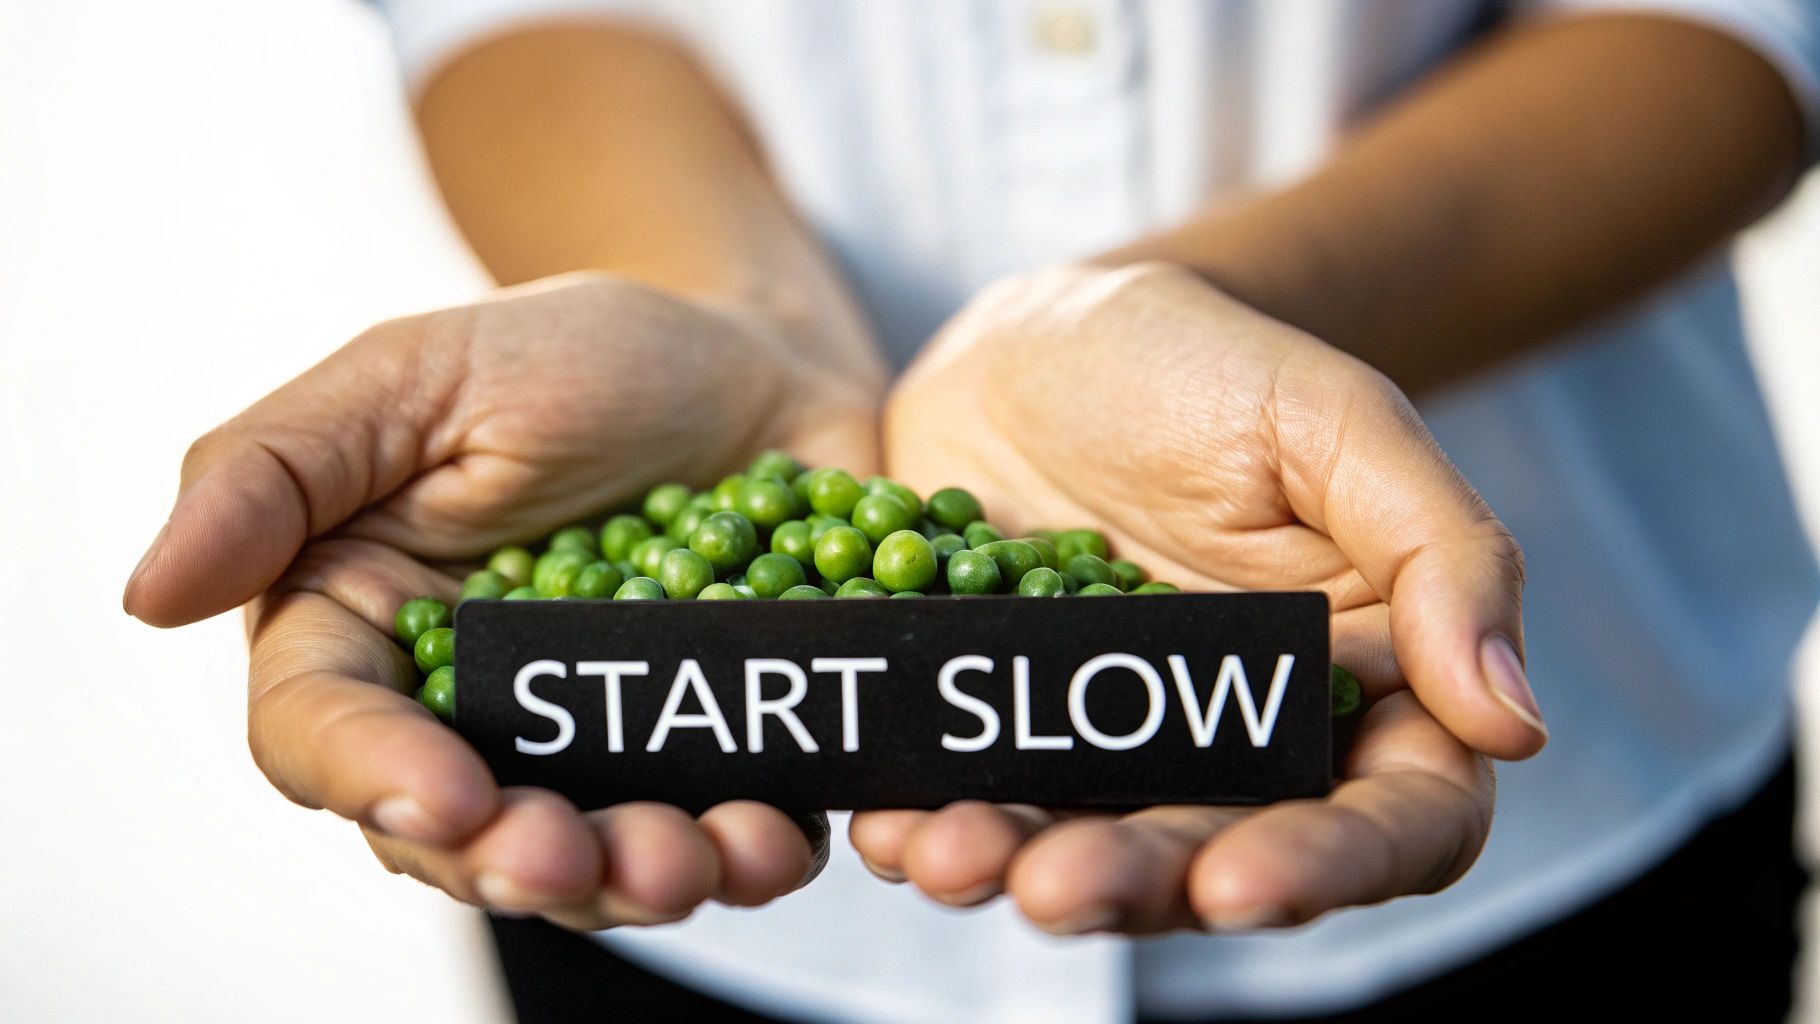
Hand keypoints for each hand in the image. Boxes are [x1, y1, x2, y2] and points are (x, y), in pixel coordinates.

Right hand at [125, 272, 876, 927]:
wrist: (760, 355)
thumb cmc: (579, 353)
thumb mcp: (418, 374)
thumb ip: (277, 470)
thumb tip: (148, 595)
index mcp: (375, 629)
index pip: (327, 735)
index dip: (374, 780)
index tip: (447, 795)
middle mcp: (482, 713)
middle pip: (462, 834)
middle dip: (518, 860)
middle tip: (577, 857)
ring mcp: (607, 743)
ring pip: (595, 857)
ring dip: (637, 881)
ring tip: (698, 857)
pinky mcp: (720, 748)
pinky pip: (727, 827)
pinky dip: (751, 849)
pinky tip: (779, 836)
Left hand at [851, 263, 1539, 933]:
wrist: (1044, 342)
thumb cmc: (1213, 364)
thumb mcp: (1334, 419)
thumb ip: (1440, 553)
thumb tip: (1514, 722)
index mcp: (1357, 691)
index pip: (1390, 818)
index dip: (1327, 867)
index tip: (1240, 883)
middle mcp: (1236, 747)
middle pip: (1214, 861)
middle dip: (1136, 885)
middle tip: (1057, 887)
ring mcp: (1107, 750)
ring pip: (1081, 849)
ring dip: (1013, 871)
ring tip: (941, 855)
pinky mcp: (1000, 733)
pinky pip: (969, 798)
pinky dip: (923, 823)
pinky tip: (880, 822)